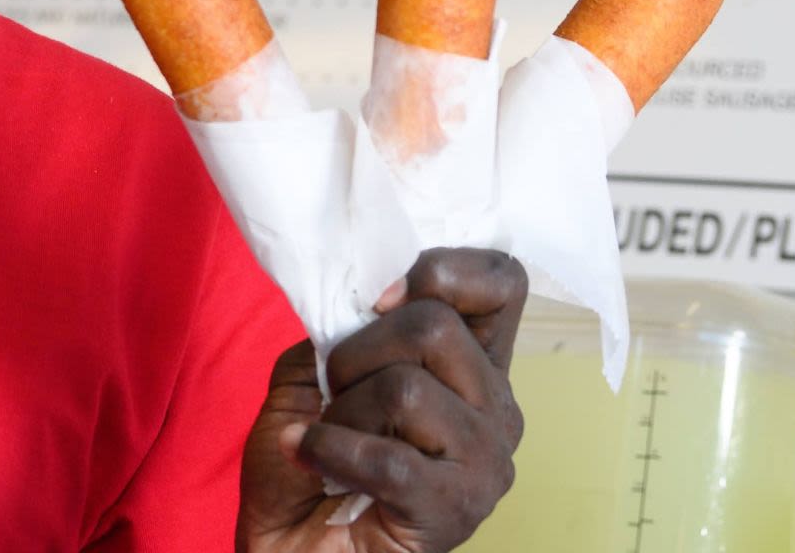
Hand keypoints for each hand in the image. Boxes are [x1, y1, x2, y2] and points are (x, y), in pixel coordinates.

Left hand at [237, 248, 526, 552]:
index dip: (443, 270)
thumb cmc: (306, 462)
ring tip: (331, 442)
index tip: (381, 301)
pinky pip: (390, 458)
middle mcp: (496, 409)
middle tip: (335, 397)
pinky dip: (333, 450)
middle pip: (434, 326)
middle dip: (355, 354)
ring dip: (342, 412)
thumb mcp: (313, 372)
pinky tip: (315, 459)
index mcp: (473, 366)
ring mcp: (485, 463)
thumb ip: (344, 327)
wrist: (290, 547)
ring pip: (407, 389)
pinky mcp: (456, 511)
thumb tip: (362, 305)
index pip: (504, 282)